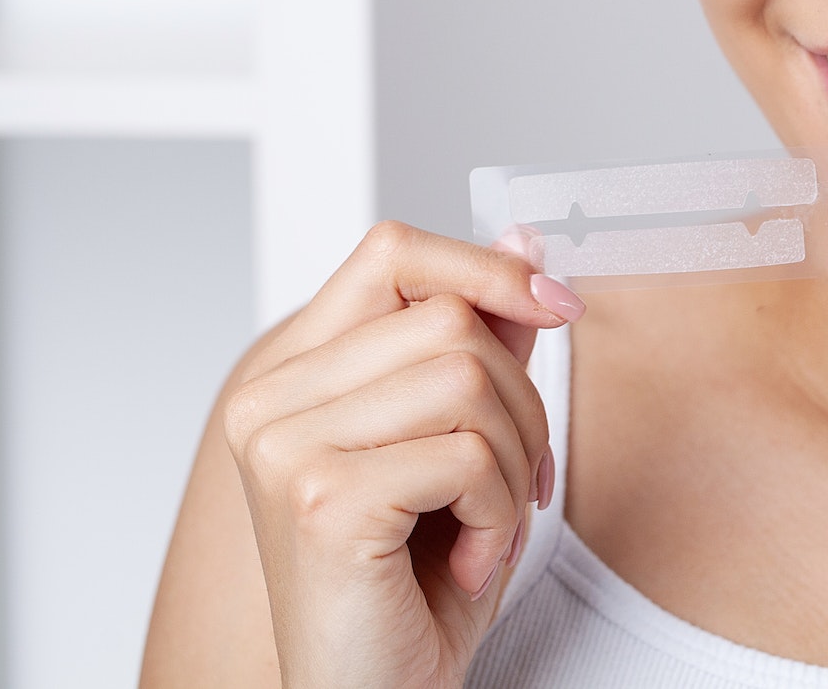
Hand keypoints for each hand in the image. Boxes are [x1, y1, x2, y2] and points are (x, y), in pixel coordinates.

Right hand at [222, 221, 584, 687]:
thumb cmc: (411, 585)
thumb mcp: (465, 441)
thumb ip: (484, 342)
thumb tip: (524, 243)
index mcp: (294, 372)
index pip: (392, 253)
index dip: (486, 269)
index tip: (556, 307)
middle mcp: (271, 401)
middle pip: (451, 319)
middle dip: (521, 404)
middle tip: (511, 487)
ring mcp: (286, 447)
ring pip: (468, 380)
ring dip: (512, 465)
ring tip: (482, 527)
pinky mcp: (322, 499)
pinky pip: (468, 455)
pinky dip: (497, 513)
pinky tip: (463, 560)